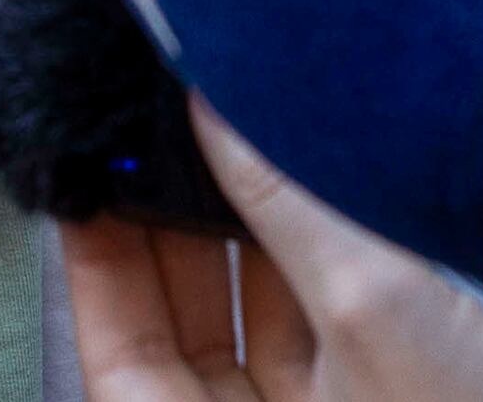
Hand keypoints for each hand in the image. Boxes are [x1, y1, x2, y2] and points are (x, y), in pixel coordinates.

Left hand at [60, 102, 482, 401]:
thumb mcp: (379, 310)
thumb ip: (290, 206)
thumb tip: (221, 109)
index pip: (114, 359)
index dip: (95, 260)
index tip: (81, 168)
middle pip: (181, 329)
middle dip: (174, 223)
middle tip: (160, 123)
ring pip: (258, 319)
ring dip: (247, 226)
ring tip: (232, 131)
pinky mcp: (401, 391)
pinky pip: (325, 318)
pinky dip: (312, 249)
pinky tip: (314, 176)